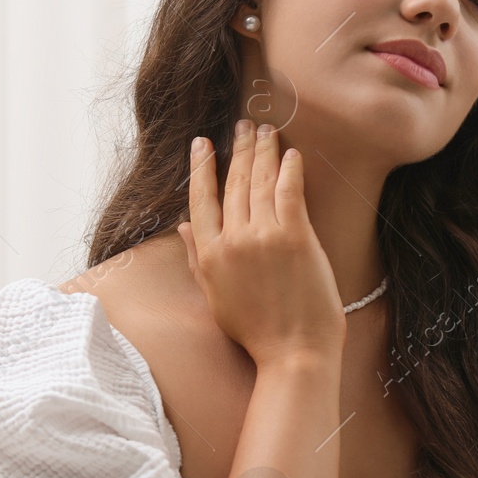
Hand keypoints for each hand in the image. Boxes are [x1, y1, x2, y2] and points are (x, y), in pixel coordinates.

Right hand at [178, 120, 345, 367]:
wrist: (294, 353)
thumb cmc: (256, 331)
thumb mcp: (215, 297)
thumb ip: (196, 258)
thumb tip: (181, 226)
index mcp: (209, 255)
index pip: (200, 200)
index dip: (202, 167)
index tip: (203, 143)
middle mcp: (232, 241)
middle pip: (232, 183)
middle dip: (239, 149)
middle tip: (244, 124)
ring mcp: (264, 237)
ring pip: (259, 181)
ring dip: (263, 150)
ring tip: (267, 128)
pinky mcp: (295, 238)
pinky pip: (290, 191)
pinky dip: (289, 168)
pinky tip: (291, 152)